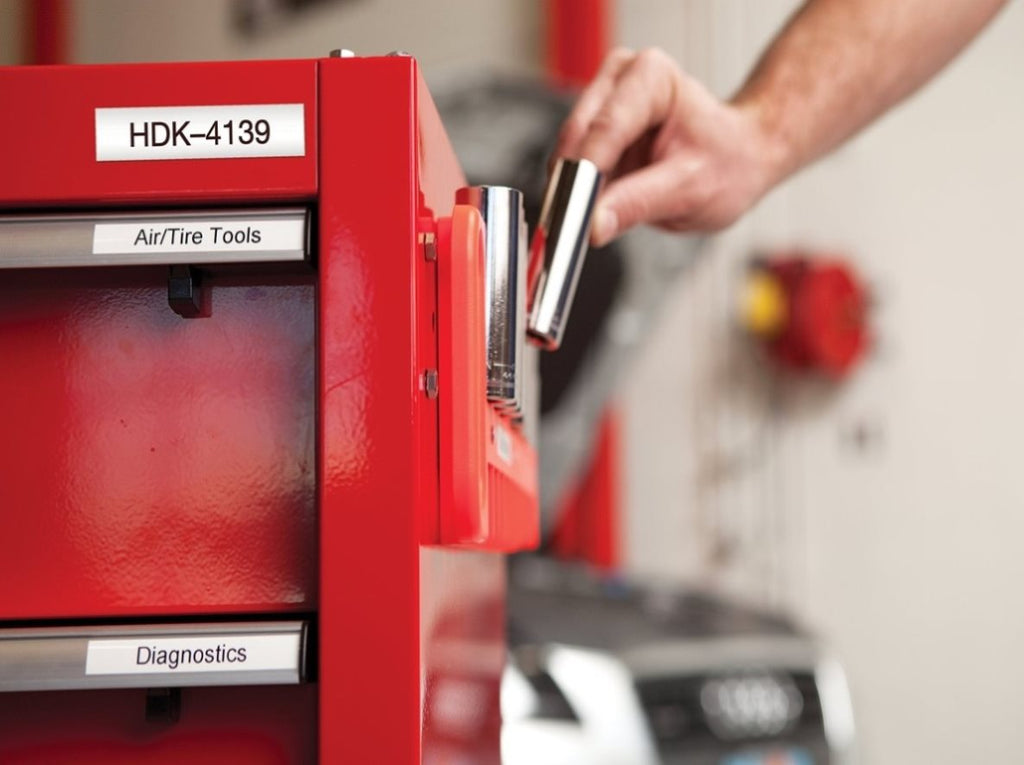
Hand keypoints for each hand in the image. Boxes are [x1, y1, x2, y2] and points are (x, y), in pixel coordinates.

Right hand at [555, 47, 781, 245]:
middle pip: (577, 137)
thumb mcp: (691, 190)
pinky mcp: (594, 127)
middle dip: (572, 186)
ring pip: (568, 152)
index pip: (605, 129)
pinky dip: (577, 191)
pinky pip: (571, 163)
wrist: (737, 158)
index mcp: (652, 78)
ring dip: (572, 191)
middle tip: (573, 230)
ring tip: (592, 223)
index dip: (585, 176)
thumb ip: (638, 204)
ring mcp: (604, 101)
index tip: (573, 217)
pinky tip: (594, 209)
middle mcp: (621, 79)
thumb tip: (593, 224)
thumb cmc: (726, 163)